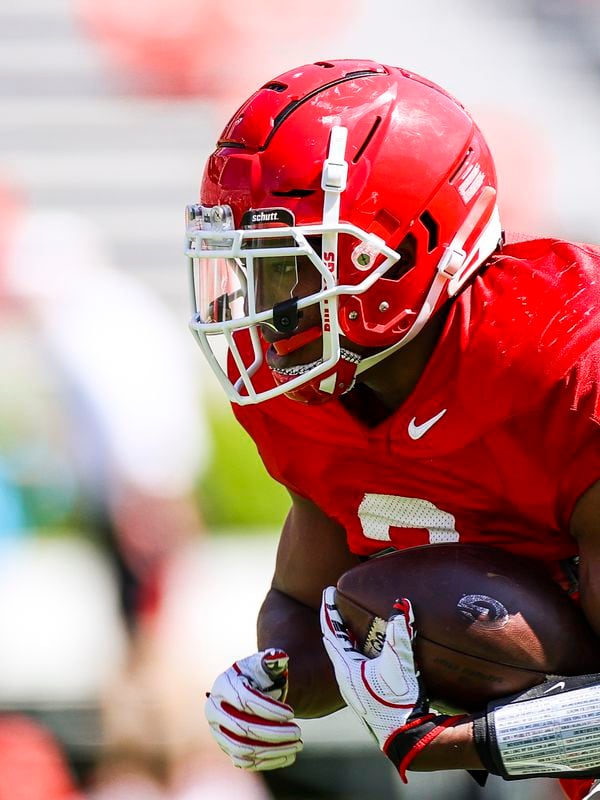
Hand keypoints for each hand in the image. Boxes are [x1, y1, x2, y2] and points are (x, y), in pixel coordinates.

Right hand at [204, 649, 302, 770]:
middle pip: (243, 728)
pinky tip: (289, 756)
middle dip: (273, 733)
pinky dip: (267, 761)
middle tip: (298, 732)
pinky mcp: (226, 747)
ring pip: (243, 749)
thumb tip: (279, 657)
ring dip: (272, 750)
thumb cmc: (260, 675)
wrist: (252, 689)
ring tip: (297, 745)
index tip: (292, 713)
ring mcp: (218, 731)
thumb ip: (273, 660)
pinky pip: (245, 761)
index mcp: (223, 685)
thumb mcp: (265, 664)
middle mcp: (214, 710)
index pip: (245, 701)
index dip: (269, 709)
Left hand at [320, 587, 463, 779]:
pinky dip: (356, 648)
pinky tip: (367, 647)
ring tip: (349, 619)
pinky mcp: (364, 692)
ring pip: (344, 652)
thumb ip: (400, 633)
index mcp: (345, 667)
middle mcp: (344, 676)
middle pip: (334, 640)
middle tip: (336, 600)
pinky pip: (355, 662)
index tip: (327, 590)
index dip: (329, 609)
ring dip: (345, 634)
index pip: (331, 631)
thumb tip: (402, 604)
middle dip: (334, 619)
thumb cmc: (397, 702)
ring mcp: (353, 685)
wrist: (404, 737)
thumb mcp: (398, 664)